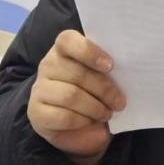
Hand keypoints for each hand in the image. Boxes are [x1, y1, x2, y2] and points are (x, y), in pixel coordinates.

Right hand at [27, 29, 125, 164]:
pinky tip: (91, 121)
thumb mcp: (101, 76)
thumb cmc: (92, 91)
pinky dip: (82, 121)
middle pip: (77, 74)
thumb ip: (108, 69)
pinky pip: (63, 117)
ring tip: (108, 113)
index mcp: (63, 48)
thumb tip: (127, 73)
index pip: (68, 41)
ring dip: (95, 107)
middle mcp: (48, 65)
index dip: (89, 52)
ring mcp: (40, 88)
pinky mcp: (36, 112)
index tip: (110, 66)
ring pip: (70, 96)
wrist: (73, 123)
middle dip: (103, 89)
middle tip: (120, 102)